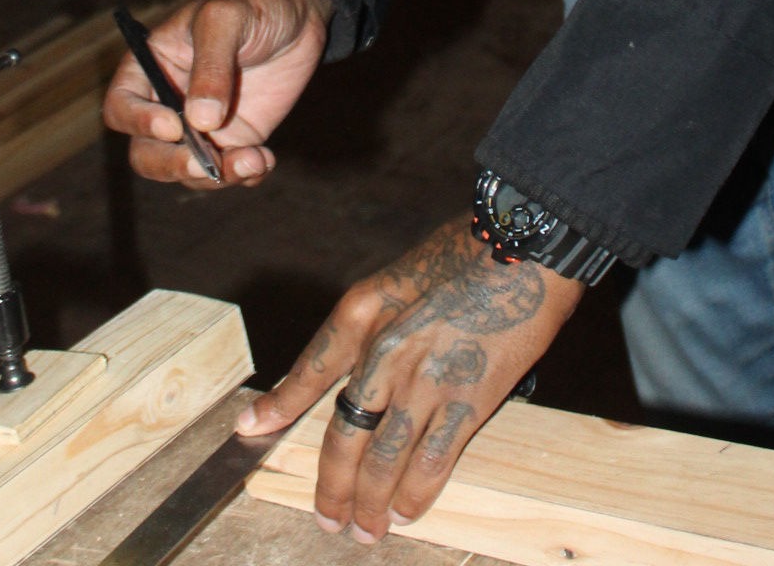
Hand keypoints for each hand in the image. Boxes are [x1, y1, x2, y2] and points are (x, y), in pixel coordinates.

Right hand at [101, 0, 329, 188]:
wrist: (300, 12)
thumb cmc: (253, 3)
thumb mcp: (226, 19)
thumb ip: (211, 65)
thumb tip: (200, 122)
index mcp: (150, 67)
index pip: (121, 105)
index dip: (138, 122)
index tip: (173, 125)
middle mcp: (168, 102)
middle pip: (146, 152)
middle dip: (171, 164)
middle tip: (205, 163)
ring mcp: (201, 126)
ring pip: (186, 170)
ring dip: (213, 176)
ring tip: (253, 160)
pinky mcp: (235, 139)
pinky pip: (227, 172)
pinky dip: (243, 175)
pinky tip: (264, 160)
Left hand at [236, 214, 582, 542]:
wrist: (523, 243)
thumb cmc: (466, 250)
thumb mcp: (400, 275)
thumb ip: (379, 322)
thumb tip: (366, 365)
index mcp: (362, 311)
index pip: (310, 370)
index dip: (279, 405)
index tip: (250, 428)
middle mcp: (384, 351)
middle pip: (343, 436)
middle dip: (332, 486)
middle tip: (328, 518)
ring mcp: (425, 380)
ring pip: (383, 460)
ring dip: (370, 503)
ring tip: (365, 530)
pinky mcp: (468, 400)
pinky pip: (432, 461)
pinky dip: (416, 494)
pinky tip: (406, 512)